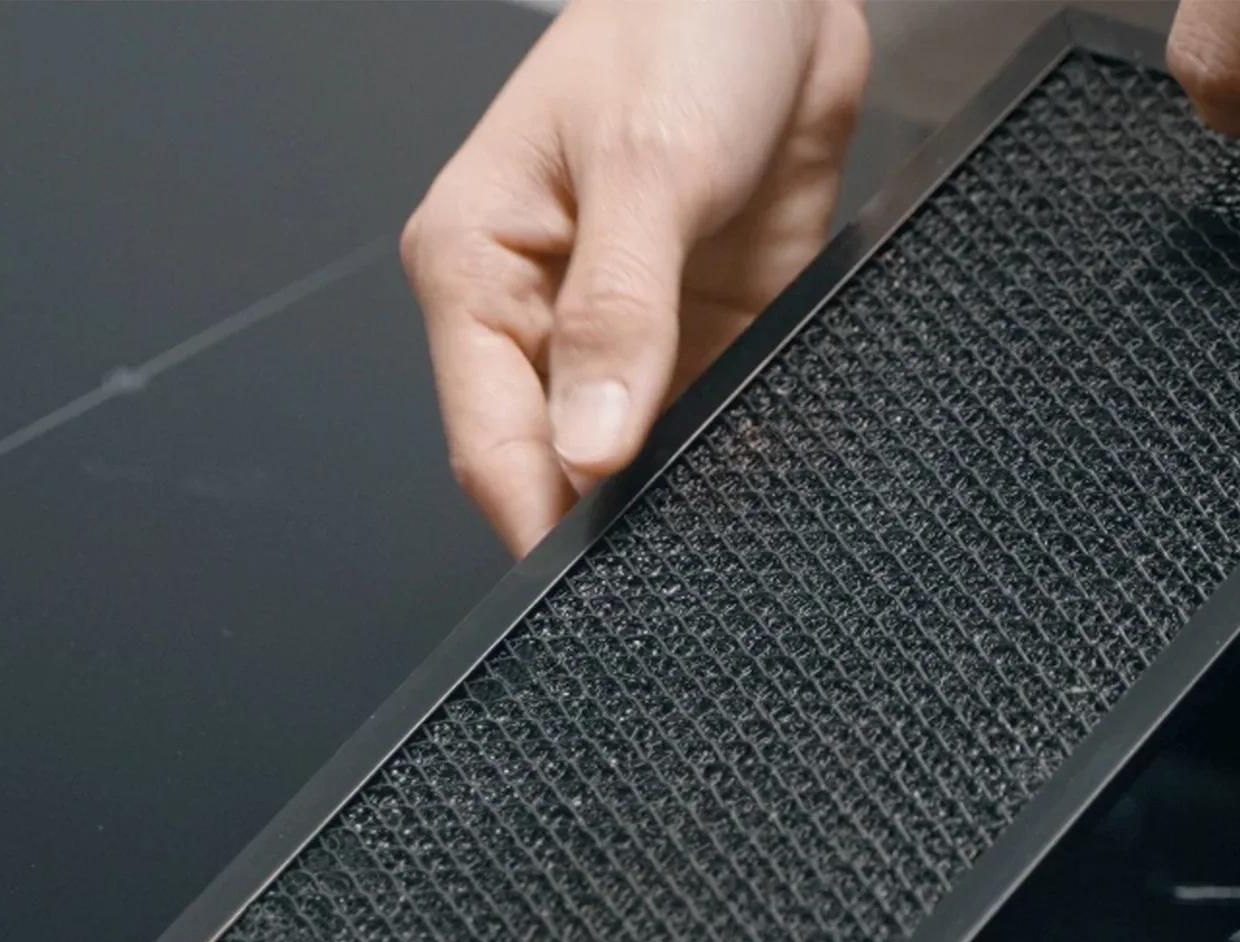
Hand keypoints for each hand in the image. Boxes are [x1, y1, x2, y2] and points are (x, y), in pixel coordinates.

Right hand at [402, 0, 869, 555]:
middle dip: (607, 523)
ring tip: (722, 544)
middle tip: (668, 574)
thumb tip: (590, 451)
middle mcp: (543, 316)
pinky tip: (759, 482)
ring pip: (637, 460)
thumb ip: (618, 316)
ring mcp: (626, 335)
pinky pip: (709, 424)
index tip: (588, 586)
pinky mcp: (704, 335)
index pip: (490, 442)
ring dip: (676, 497)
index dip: (536, 526)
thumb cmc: (682, 22)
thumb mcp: (647, 168)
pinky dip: (732, 455)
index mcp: (480, 270)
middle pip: (557, 467)